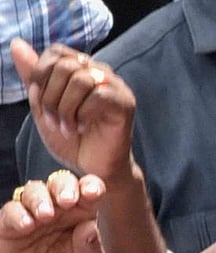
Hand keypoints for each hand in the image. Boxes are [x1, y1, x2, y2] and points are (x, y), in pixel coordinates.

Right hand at [0, 172, 104, 252]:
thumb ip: (90, 250)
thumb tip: (91, 227)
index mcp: (81, 216)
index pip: (88, 192)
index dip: (91, 186)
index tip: (93, 192)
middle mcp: (58, 210)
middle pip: (60, 184)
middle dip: (64, 186)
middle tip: (68, 200)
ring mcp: (32, 214)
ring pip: (34, 191)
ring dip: (40, 198)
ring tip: (46, 215)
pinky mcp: (9, 224)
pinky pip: (11, 211)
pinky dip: (18, 214)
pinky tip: (27, 225)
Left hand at [11, 39, 136, 184]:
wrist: (96, 170)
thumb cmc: (73, 142)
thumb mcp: (43, 107)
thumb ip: (32, 78)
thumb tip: (16, 44)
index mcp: (81, 69)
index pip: (56, 52)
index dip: (41, 73)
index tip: (39, 101)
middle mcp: (100, 72)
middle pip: (66, 65)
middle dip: (51, 95)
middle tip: (52, 121)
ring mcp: (115, 86)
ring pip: (80, 79)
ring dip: (65, 107)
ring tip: (66, 128)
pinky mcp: (125, 103)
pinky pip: (98, 95)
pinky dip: (82, 114)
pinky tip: (81, 129)